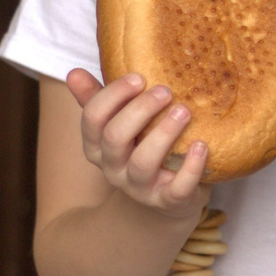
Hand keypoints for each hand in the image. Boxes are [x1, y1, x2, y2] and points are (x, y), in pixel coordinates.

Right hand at [65, 69, 208, 212]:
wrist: (170, 196)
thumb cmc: (144, 146)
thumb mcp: (120, 123)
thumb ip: (98, 99)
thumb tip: (74, 73)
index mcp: (97, 146)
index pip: (92, 118)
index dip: (113, 95)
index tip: (139, 78)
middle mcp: (113, 168)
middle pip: (114, 137)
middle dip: (140, 110)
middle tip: (165, 91)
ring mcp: (139, 188)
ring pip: (143, 162)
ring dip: (164, 133)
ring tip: (184, 111)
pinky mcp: (167, 202)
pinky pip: (177, 189)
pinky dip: (191, 167)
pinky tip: (201, 145)